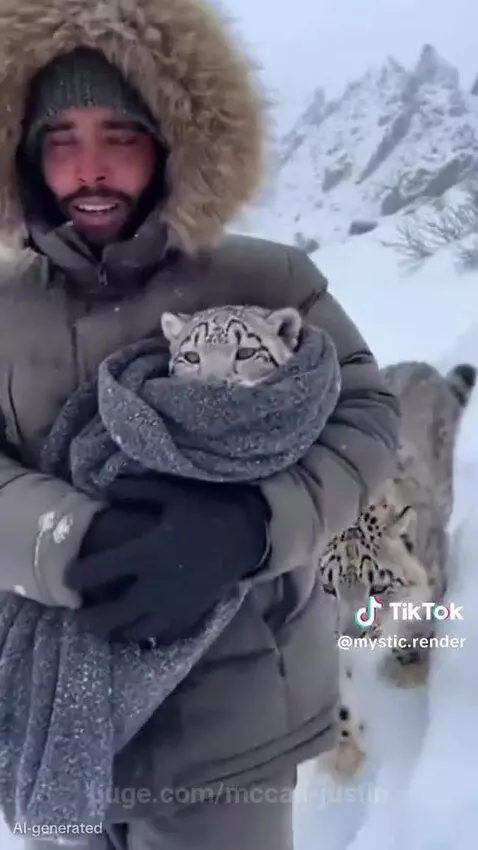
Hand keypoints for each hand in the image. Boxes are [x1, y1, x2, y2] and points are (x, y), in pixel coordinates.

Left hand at [67, 475, 269, 641]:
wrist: (248, 535)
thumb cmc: (208, 511)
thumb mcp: (172, 494)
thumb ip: (136, 491)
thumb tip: (104, 490)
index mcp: (147, 554)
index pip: (99, 571)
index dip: (76, 576)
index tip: (66, 577)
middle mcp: (156, 586)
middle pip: (111, 615)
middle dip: (88, 618)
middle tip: (78, 612)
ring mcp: (174, 605)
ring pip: (134, 632)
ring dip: (114, 631)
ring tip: (104, 625)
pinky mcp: (190, 615)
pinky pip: (162, 635)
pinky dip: (146, 635)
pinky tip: (139, 629)